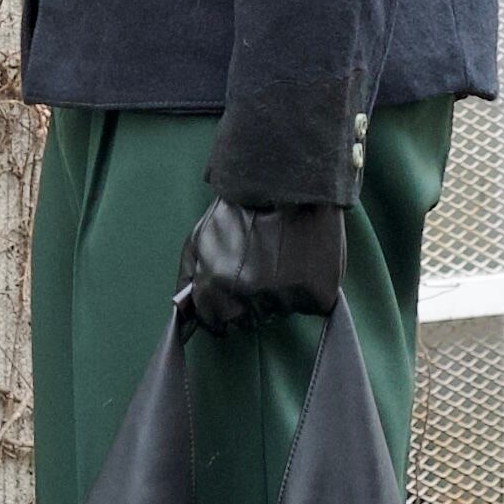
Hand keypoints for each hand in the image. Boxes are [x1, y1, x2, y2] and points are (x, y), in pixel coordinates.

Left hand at [177, 199, 346, 335]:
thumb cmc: (241, 207)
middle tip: (262, 267)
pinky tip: (305, 260)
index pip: (218, 323)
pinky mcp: (318, 294)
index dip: (225, 309)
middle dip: (253, 301)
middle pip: (251, 320)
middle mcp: (250, 297)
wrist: (290, 180)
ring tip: (284, 256)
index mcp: (218, 285)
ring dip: (281, 292)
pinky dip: (310, 288)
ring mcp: (287, 298)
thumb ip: (190, 279)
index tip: (233, 297)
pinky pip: (311, 304)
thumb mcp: (201, 238)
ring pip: (281, 311)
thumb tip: (185, 317)